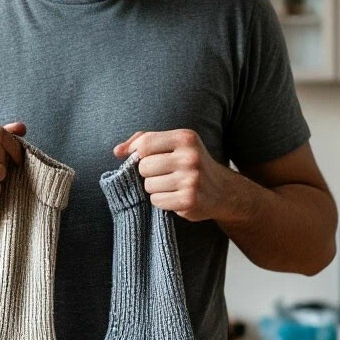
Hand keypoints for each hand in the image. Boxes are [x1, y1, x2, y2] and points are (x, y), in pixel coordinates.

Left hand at [113, 129, 233, 221]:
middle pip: (144, 167)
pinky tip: (175, 196)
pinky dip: (161, 201)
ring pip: (149, 185)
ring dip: (155, 188)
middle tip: (163, 174)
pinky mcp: (189, 200)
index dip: (138, 154)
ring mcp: (191, 180)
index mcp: (185, 138)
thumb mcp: (173, 143)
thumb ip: (143, 140)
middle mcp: (190, 157)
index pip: (145, 144)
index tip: (144, 159)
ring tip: (171, 185)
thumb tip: (117, 151)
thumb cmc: (190, 163)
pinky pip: (157, 201)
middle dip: (148, 173)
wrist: (222, 190)